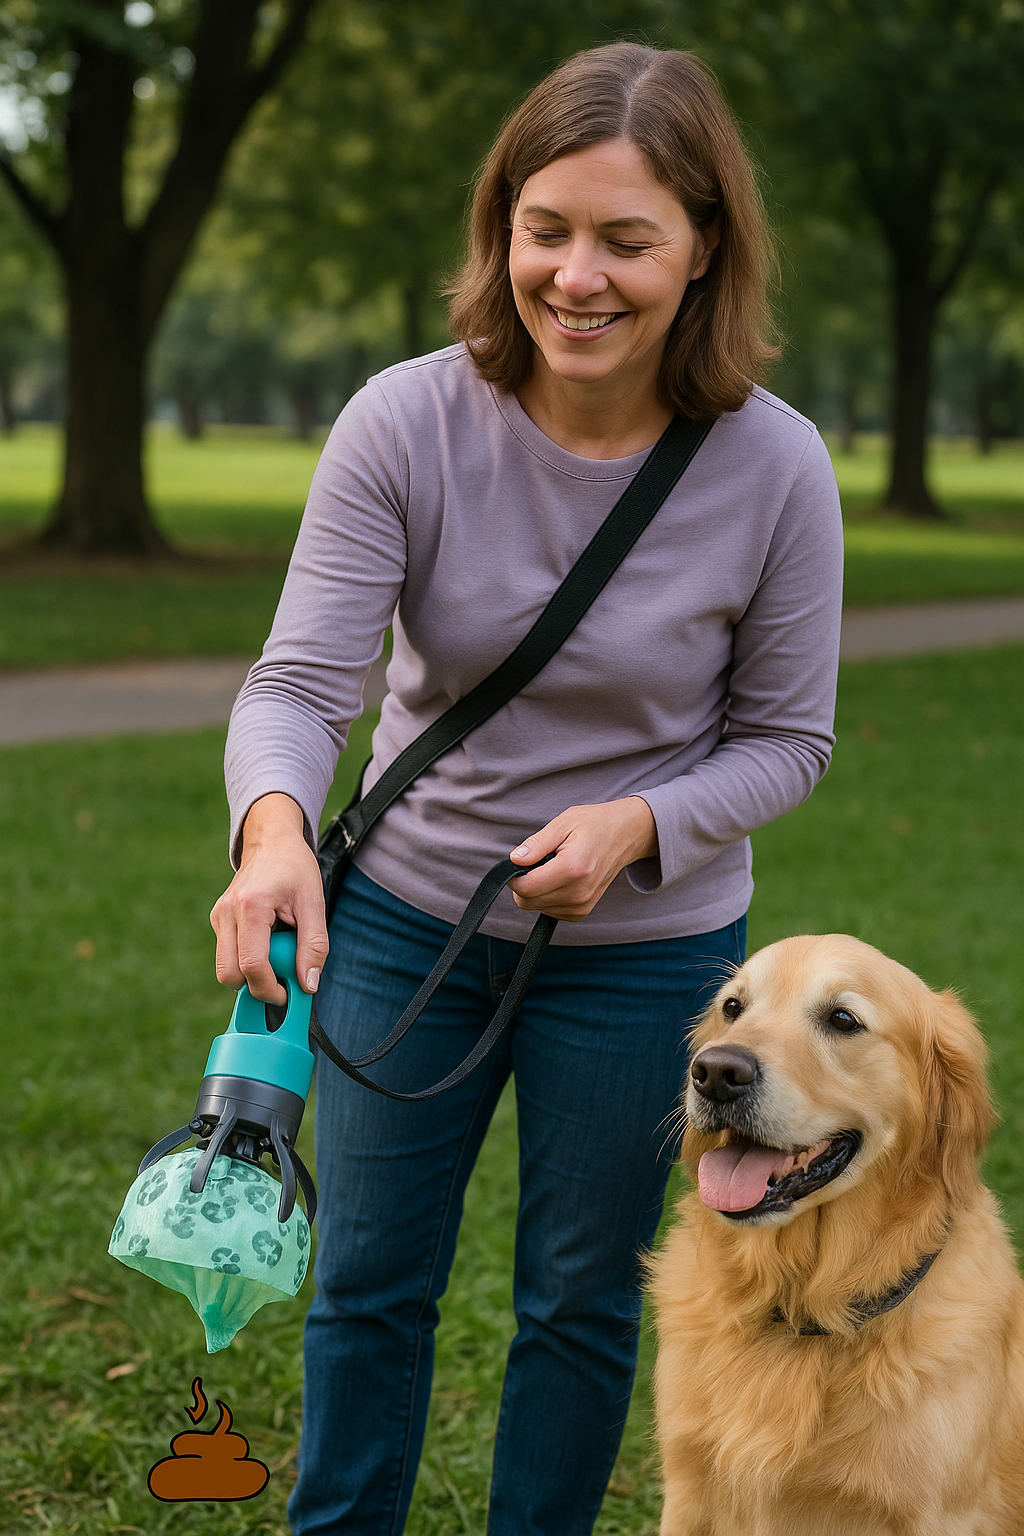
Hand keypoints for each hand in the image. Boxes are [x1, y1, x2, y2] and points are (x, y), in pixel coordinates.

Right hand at [210, 793, 328, 1003]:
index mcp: (250, 906)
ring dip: (252, 971)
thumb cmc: (294, 867)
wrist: (271, 840)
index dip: (269, 988)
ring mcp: (218, 917)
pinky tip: (268, 940)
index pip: (251, 964)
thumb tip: (309, 985)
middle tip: (283, 976)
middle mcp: (226, 912)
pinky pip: (228, 954)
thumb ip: (314, 946)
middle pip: (228, 974)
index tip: (288, 995)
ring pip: (225, 967)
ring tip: (278, 949)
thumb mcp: (314, 903)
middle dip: (255, 985)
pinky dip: (247, 958)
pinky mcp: (218, 920)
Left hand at [508, 797, 657, 921]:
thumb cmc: (594, 824)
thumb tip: (514, 859)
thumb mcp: (563, 823)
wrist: (625, 835)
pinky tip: (560, 879)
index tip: (518, 862)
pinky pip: (550, 911)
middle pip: (528, 901)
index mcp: (572, 868)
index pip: (526, 888)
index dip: (513, 876)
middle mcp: (579, 892)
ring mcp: (582, 905)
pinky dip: (547, 897)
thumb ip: (537, 844)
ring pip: (537, 907)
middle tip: (537, 861)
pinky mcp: (582, 912)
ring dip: (537, 890)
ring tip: (554, 868)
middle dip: (524, 883)